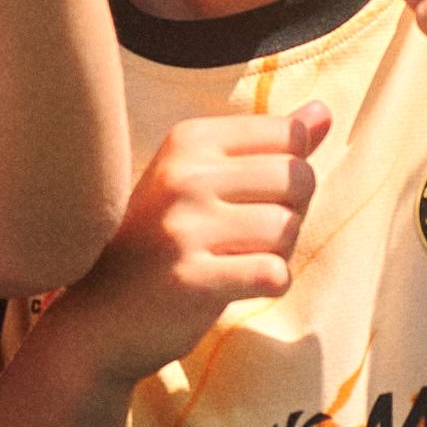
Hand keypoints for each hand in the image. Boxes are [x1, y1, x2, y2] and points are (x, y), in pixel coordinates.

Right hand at [63, 106, 333, 378]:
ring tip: (235, 260)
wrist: (101, 315)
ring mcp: (184, 228)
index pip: (290, 135)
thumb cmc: (162, 241)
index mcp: (188, 139)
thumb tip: (325, 111)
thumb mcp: (204, 178)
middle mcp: (184, 175)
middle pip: (298, 179)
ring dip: (277, 253)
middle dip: (289, 214)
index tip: (248, 198)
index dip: (288, 174)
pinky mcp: (192, 279)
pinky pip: (274, 274)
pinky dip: (269, 285)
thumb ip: (268, 144)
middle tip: (244, 237)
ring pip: (287, 229)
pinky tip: (236, 286)